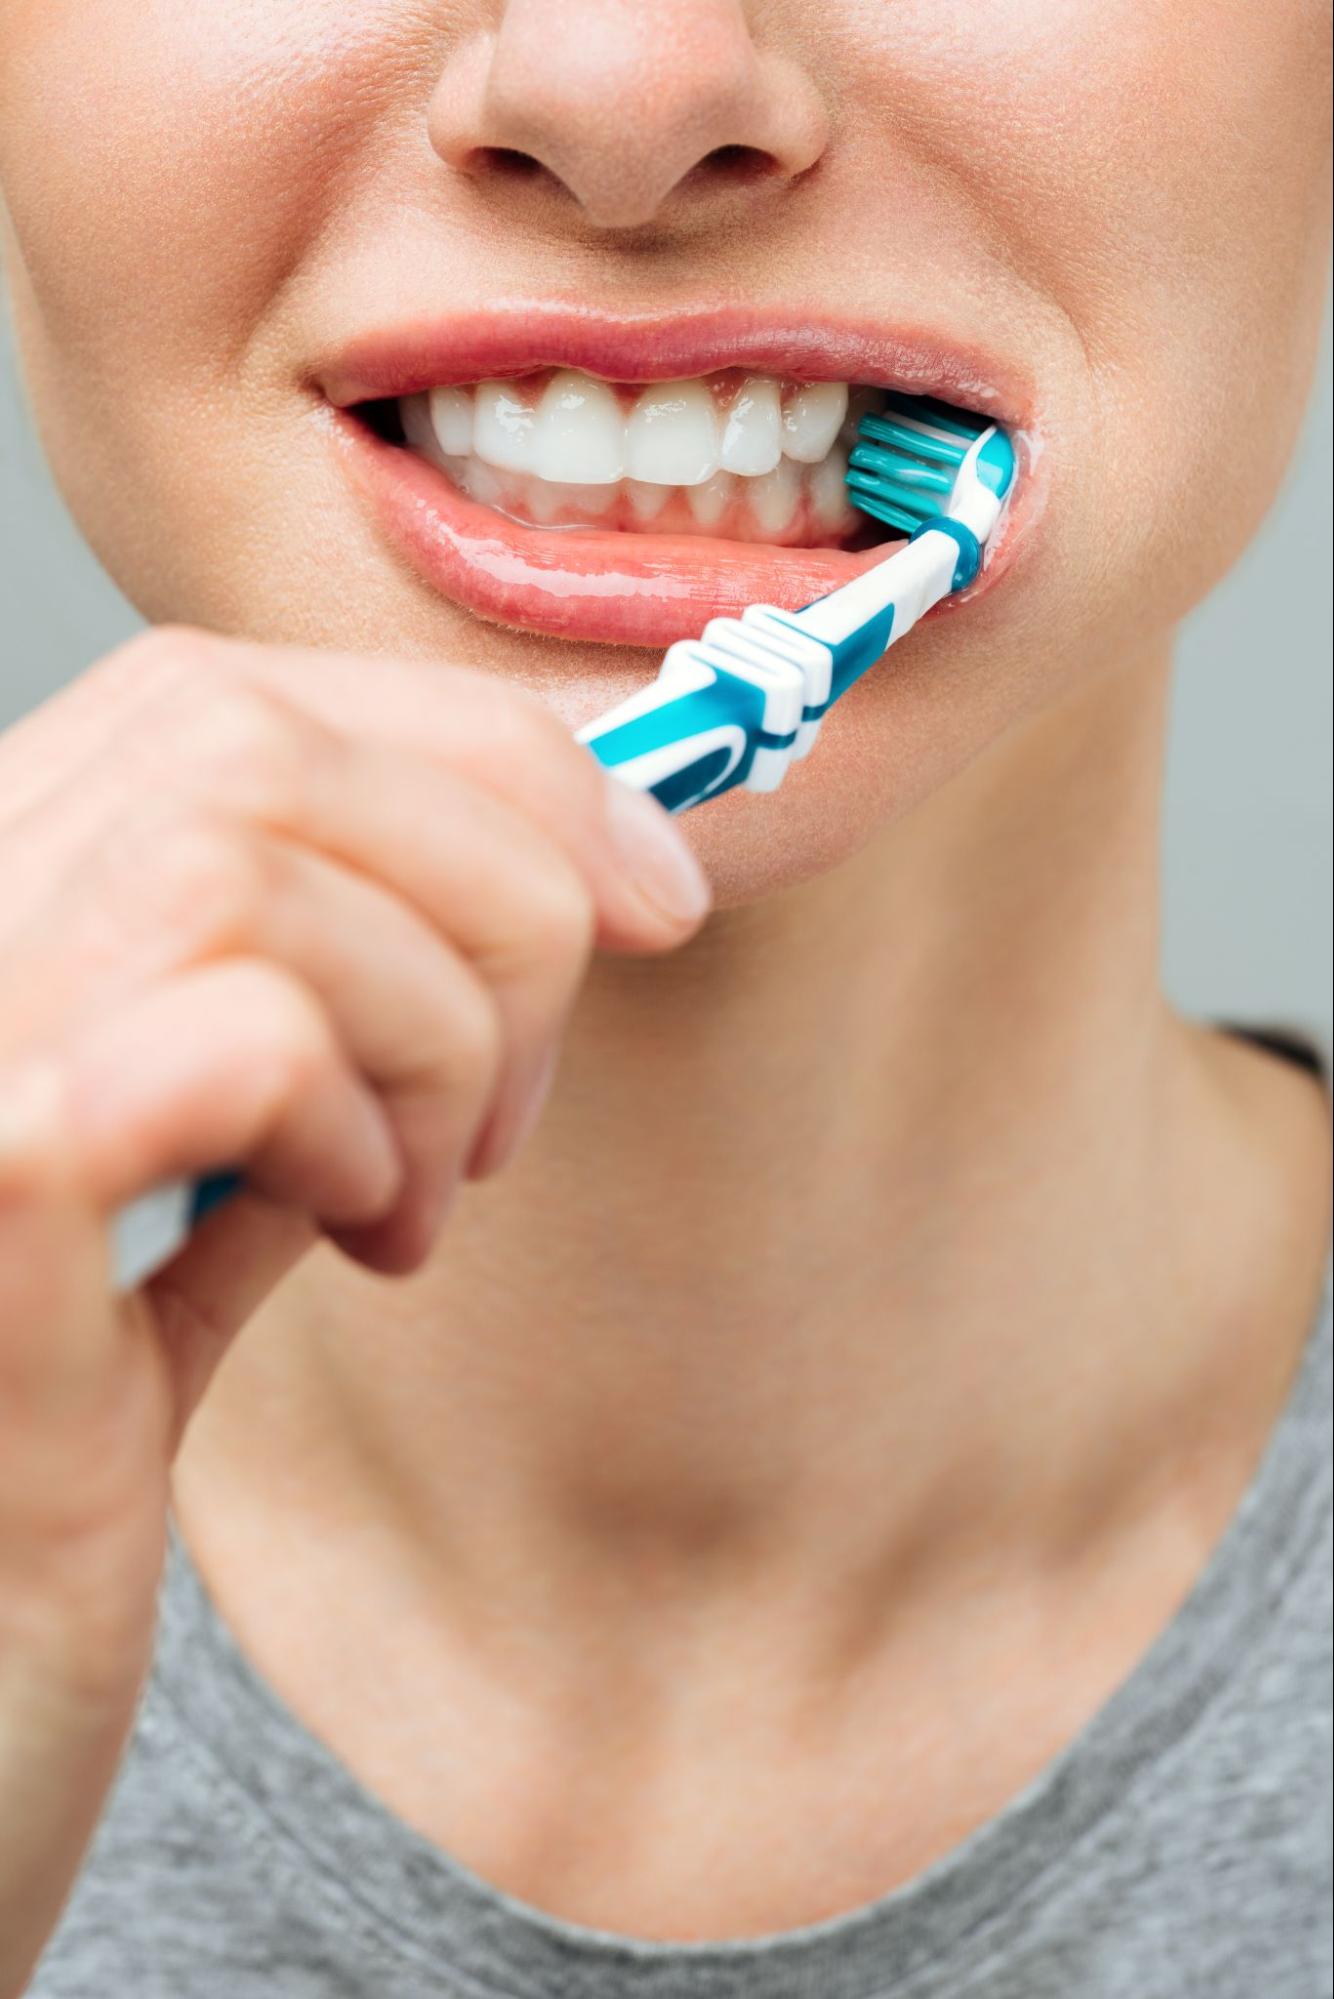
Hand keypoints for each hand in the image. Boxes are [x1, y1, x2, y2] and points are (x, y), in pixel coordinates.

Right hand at [0, 625, 709, 1992]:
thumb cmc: (65, 1445)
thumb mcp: (207, 1182)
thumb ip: (327, 1022)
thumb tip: (568, 870)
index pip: (223, 694)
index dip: (470, 757)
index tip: (646, 884)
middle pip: (254, 746)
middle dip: (488, 896)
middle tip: (505, 1103)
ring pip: (260, 874)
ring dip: (430, 1038)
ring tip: (406, 1201)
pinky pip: (239, 1031)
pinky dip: (352, 1120)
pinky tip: (339, 1236)